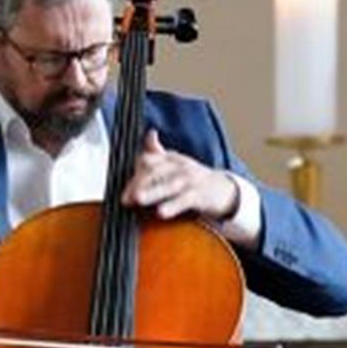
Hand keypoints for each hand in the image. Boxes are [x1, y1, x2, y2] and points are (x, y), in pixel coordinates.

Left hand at [120, 130, 239, 221]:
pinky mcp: (200, 195)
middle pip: (156, 171)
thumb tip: (150, 134)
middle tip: (126, 197)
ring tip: (138, 199)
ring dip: (153, 192)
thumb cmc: (193, 178)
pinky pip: (185, 200)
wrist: (223, 190)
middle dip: (139, 183)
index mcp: (171, 158)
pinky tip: (161, 213)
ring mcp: (190, 180)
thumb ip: (159, 152)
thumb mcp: (176, 162)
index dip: (134, 173)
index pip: (148, 161)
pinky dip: (173, 206)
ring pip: (169, 185)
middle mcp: (179, 166)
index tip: (124, 191)